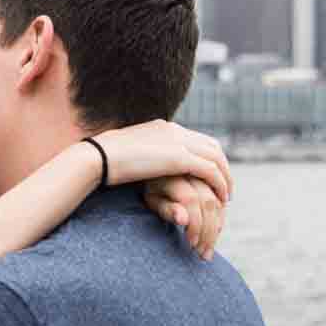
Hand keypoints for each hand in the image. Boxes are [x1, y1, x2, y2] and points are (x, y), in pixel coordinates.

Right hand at [90, 121, 232, 201]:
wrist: (98, 157)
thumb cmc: (104, 160)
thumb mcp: (128, 153)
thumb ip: (142, 155)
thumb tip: (140, 163)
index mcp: (163, 127)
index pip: (197, 139)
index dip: (209, 157)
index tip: (211, 175)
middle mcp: (174, 130)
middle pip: (212, 146)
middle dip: (223, 167)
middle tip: (225, 187)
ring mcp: (178, 142)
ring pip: (216, 158)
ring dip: (225, 177)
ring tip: (226, 196)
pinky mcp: (179, 158)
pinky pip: (209, 171)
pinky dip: (219, 184)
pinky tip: (221, 198)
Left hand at [143, 175, 224, 257]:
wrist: (163, 173)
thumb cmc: (154, 191)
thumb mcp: (153, 201)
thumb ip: (168, 209)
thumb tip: (184, 219)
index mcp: (173, 174)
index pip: (191, 199)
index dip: (194, 223)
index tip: (191, 244)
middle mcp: (193, 170)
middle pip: (208, 201)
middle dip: (208, 231)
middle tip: (202, 253)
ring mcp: (206, 173)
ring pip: (219, 203)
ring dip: (216, 230)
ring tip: (206, 250)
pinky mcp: (216, 180)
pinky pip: (223, 201)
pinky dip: (220, 220)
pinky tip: (213, 236)